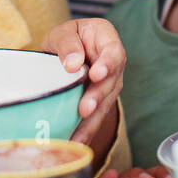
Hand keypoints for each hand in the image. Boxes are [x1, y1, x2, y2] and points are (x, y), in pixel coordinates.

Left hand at [42, 18, 124, 153]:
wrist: (67, 51)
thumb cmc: (68, 38)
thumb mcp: (63, 33)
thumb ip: (68, 44)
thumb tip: (73, 65)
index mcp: (107, 39)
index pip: (113, 52)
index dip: (107, 65)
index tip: (96, 74)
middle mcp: (114, 64)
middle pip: (111, 83)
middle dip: (97, 98)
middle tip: (84, 110)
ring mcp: (110, 85)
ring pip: (105, 104)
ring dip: (92, 121)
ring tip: (78, 137)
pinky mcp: (101, 102)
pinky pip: (96, 117)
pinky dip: (86, 132)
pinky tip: (75, 144)